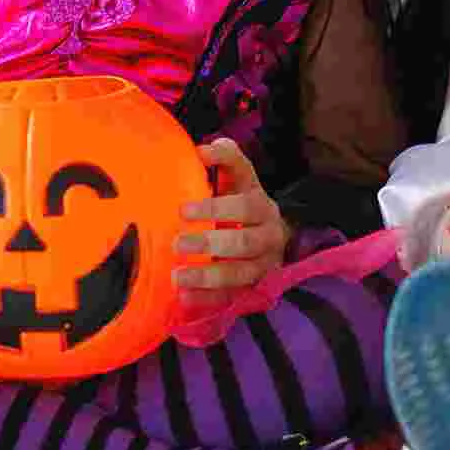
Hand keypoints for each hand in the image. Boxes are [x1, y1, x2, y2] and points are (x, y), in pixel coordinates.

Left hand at [174, 138, 291, 311]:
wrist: (273, 236)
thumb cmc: (243, 201)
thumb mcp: (240, 177)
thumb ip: (226, 159)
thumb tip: (201, 150)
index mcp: (262, 206)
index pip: (244, 206)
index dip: (216, 207)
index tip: (183, 210)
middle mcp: (268, 237)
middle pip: (244, 244)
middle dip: (211, 244)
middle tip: (177, 244)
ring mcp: (262, 266)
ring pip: (240, 275)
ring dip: (208, 276)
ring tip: (177, 276)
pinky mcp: (252, 289)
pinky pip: (232, 298)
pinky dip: (208, 299)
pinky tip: (184, 298)